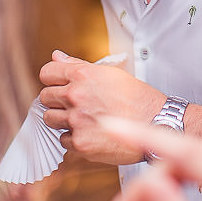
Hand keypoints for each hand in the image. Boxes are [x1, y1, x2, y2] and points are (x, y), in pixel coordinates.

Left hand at [39, 50, 165, 165]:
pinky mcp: (80, 143)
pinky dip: (74, 138)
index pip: (46, 73)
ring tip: (83, 119)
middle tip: (75, 105)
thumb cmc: (137, 98)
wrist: (156, 123)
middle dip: (57, 101)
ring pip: (50, 119)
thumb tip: (57, 57)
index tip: (59, 86)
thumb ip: (78, 65)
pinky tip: (91, 133)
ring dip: (62, 120)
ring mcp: (77, 120)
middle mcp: (76, 96)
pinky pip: (63, 140)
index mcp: (82, 75)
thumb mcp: (110, 73)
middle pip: (45, 97)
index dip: (52, 80)